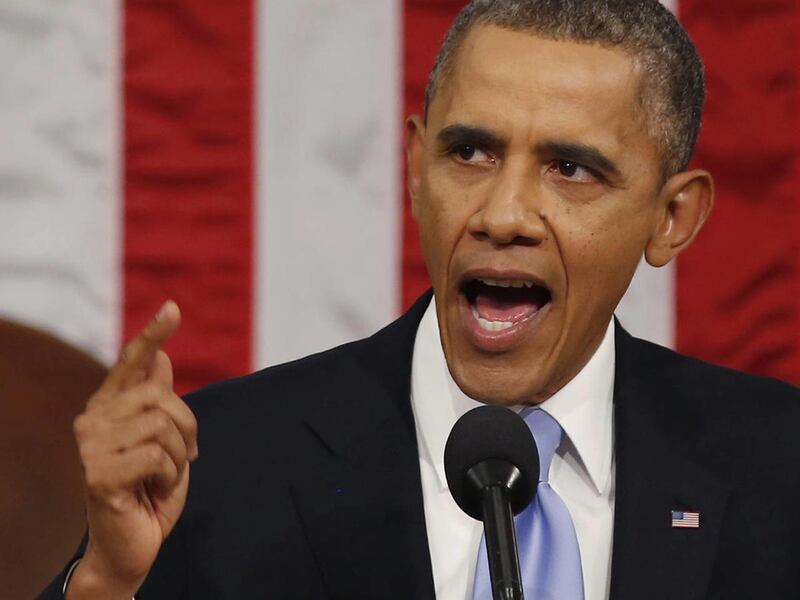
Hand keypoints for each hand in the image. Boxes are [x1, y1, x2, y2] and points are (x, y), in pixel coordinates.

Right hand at [66, 301, 197, 598]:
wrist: (132, 544)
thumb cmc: (149, 490)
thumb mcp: (163, 441)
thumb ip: (157, 401)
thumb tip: (161, 358)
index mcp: (108, 407)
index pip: (131, 362)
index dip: (153, 334)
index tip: (174, 307)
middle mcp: (92, 420)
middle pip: (160, 396)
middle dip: (186, 427)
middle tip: (183, 456)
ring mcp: (90, 447)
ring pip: (162, 425)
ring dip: (178, 455)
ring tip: (163, 476)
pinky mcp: (98, 474)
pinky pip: (158, 455)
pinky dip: (169, 475)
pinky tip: (154, 490)